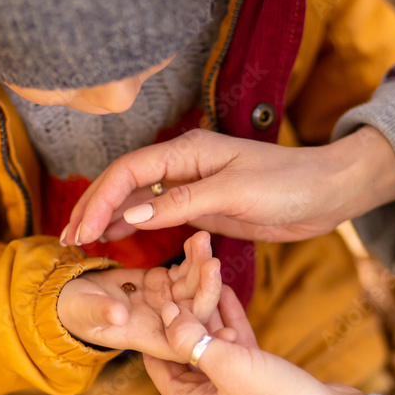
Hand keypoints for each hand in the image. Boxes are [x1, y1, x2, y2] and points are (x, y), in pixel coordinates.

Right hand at [57, 232, 226, 359]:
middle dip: (207, 289)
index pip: (185, 346)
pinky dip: (192, 256)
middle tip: (213, 263)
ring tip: (203, 241)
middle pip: (196, 312)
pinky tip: (197, 238)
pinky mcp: (163, 281)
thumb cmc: (73, 310)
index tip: (229, 329)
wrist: (70, 294)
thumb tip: (118, 315)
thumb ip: (102, 312)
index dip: (207, 341)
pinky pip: (185, 270)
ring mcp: (165, 300)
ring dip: (202, 266)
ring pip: (194, 287)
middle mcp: (163, 322)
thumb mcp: (84, 310)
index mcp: (148, 337)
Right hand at [61, 126, 394, 245]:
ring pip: (136, 200)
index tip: (81, 230)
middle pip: (124, 184)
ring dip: (107, 218)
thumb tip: (129, 215)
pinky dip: (131, 226)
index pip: (128, 171)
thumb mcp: (232, 193)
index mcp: (186, 152)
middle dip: (93, 209)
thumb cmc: (286, 183)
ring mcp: (189, 187)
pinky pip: (156, 215)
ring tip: (80, 243)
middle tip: (68, 240)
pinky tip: (113, 239)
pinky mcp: (201, 208)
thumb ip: (179, 204)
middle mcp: (181, 166)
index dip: (100, 199)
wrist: (325, 193)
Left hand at [143, 294, 363, 394]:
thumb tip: (167, 313)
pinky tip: (226, 292)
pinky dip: (232, 326)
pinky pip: (236, 354)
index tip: (154, 293)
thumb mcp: (229, 365)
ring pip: (213, 350)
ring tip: (199, 278)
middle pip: (186, 355)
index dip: (158, 327)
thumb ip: (192, 340)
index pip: (159, 364)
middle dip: (184, 316)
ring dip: (209, 316)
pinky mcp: (256, 389)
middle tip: (176, 278)